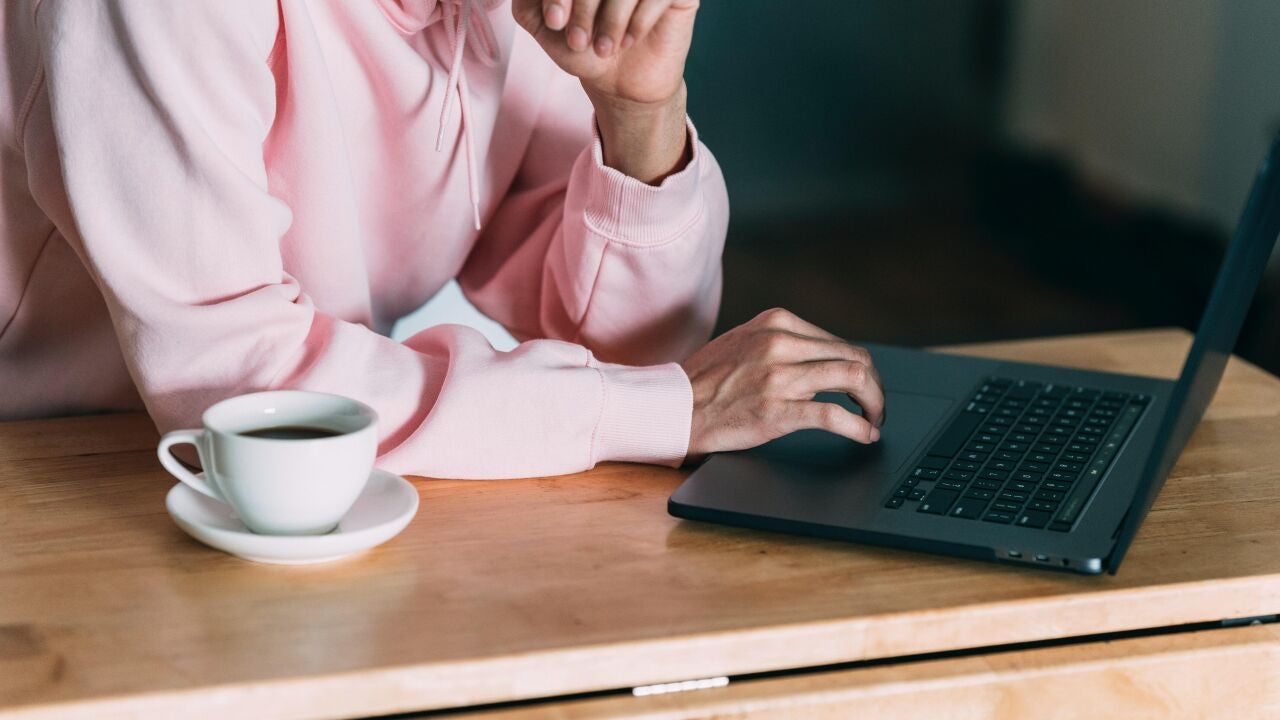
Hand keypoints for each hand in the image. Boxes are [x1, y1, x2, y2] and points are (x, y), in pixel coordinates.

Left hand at [511, 0, 697, 104]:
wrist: (621, 82)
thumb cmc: (585, 46)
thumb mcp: (545, 25)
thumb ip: (528, 1)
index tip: (554, 21)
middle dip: (583, 5)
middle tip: (579, 41)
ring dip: (611, 19)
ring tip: (605, 48)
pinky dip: (638, 21)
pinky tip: (629, 42)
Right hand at [680, 309, 886, 460]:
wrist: (673, 407)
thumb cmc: (706, 381)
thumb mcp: (745, 344)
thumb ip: (782, 347)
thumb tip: (824, 365)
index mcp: (776, 323)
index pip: (838, 342)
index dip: (860, 367)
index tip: (865, 386)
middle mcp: (780, 343)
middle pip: (854, 357)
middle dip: (875, 385)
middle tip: (877, 405)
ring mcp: (779, 376)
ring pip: (854, 378)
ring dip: (875, 403)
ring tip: (876, 419)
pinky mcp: (776, 409)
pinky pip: (833, 415)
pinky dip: (859, 427)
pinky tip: (865, 435)